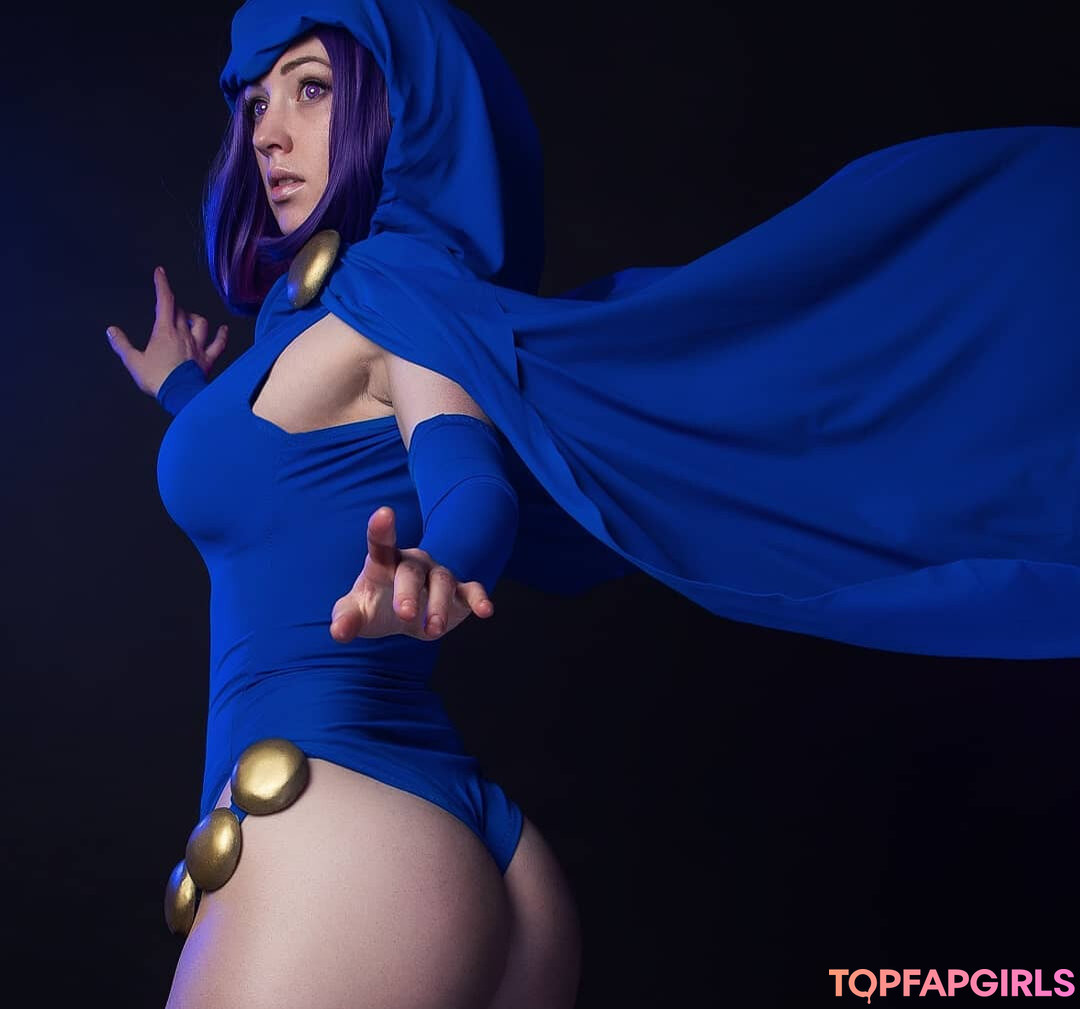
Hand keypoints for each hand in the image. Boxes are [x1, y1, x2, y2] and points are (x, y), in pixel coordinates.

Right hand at [106, 266, 227, 396]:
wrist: (180, 395)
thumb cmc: (157, 379)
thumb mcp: (133, 361)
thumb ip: (122, 344)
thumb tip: (111, 331)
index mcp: (164, 331)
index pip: (164, 301)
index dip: (162, 284)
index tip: (160, 272)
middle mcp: (184, 334)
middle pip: (180, 312)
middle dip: (173, 306)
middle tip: (167, 307)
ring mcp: (198, 346)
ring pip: (200, 323)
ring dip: (194, 318)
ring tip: (189, 317)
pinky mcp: (207, 359)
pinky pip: (218, 344)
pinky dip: (222, 336)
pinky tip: (224, 330)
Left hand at [330, 506, 495, 641]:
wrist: (406, 613)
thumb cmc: (376, 604)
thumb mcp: (357, 612)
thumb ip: (346, 619)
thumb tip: (338, 631)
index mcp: (384, 562)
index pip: (381, 543)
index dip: (382, 529)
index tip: (384, 514)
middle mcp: (413, 563)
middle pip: (411, 571)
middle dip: (409, 592)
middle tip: (404, 614)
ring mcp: (438, 575)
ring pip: (442, 582)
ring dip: (438, 606)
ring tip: (431, 631)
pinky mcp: (459, 592)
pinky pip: (472, 590)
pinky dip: (479, 599)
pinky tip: (486, 611)